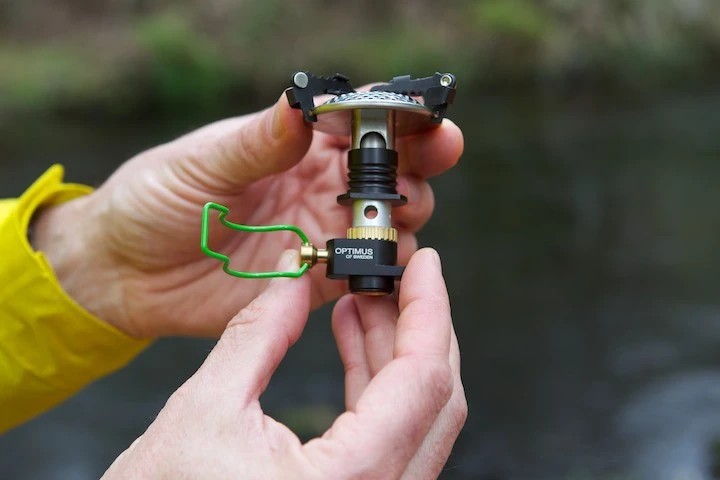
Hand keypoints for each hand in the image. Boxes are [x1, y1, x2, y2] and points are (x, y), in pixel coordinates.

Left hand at [34, 92, 462, 337]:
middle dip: (417, 167)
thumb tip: (302, 105)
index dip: (399, 118)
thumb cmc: (155, 200)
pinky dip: (381, 267)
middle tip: (421, 169)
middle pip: (390, 173)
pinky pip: (362, 274)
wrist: (125, 270)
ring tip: (397, 216)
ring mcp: (318, 234)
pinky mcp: (313, 282)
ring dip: (404, 218)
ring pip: (387, 223)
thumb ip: (258, 141)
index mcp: (295, 145)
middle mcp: (316, 187)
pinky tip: (381, 261)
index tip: (428, 120)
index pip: (360, 123)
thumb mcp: (201, 162)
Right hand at [102, 248, 466, 479]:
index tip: (425, 266)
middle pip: (434, 399)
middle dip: (416, 326)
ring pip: (416, 418)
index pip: (422, 378)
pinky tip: (354, 346)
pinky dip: (376, 388)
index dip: (428, 310)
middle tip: (394, 276)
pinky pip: (390, 439)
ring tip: (362, 302)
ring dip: (393, 353)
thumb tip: (290, 278)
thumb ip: (259, 333)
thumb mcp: (206, 408)